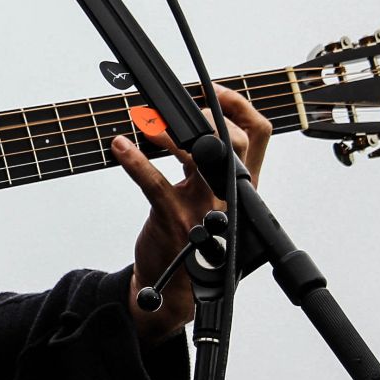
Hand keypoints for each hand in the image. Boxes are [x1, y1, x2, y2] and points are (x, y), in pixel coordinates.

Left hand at [109, 85, 271, 344]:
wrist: (176, 290)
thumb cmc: (192, 238)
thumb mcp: (208, 198)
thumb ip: (203, 164)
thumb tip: (183, 120)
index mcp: (243, 187)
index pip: (259, 135)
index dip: (239, 105)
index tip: (213, 89)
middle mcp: (231, 196)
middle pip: (236, 141)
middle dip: (209, 115)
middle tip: (181, 109)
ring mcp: (204, 209)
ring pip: (201, 158)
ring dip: (173, 133)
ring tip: (150, 122)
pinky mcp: (175, 220)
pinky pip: (155, 184)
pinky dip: (134, 161)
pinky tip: (120, 146)